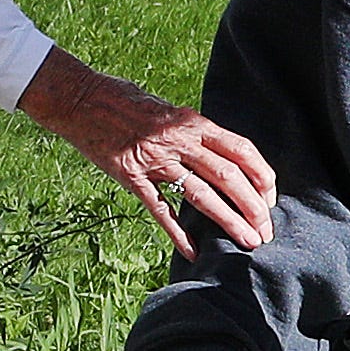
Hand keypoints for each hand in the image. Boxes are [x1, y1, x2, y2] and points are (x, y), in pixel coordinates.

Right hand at [21, 48, 275, 250]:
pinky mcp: (130, 176)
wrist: (79, 98)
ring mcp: (154, 159)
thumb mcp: (166, 109)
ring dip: (228, 220)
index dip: (261, 175)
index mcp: (191, 121)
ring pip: (200, 195)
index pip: (240, 149)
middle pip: (227, 175)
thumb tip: (217, 154)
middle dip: (252, 206)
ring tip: (247, 241)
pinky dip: (178, 233)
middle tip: (265, 230)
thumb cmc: (123, 100)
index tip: (270, 197)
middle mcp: (177, 139)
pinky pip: (160, 209)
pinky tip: (193, 252)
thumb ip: (191, 131)